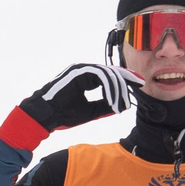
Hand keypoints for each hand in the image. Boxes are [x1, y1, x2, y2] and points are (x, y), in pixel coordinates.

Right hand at [14, 62, 138, 136]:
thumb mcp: (89, 111)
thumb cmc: (62, 115)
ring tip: (123, 102)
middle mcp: (83, 70)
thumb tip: (121, 106)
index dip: (123, 80)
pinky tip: (113, 101)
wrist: (44, 115)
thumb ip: (104, 106)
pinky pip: (101, 77)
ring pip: (108, 73)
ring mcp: (81, 69)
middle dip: (127, 78)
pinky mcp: (79, 72)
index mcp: (85, 77)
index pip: (109, 75)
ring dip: (118, 88)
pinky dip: (109, 89)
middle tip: (140, 83)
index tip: (137, 84)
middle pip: (111, 71)